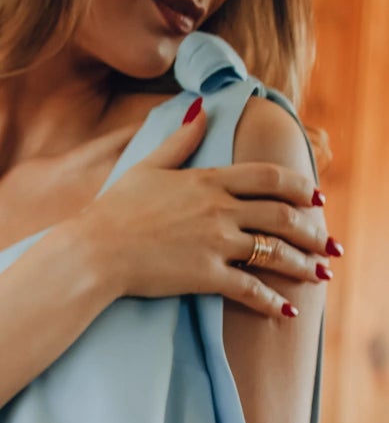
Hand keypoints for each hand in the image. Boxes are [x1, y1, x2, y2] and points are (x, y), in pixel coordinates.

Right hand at [75, 100, 332, 320]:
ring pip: (273, 252)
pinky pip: (249, 289)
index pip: (268, 179)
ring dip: (302, 264)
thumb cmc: (113, 210)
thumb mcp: (148, 165)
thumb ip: (181, 140)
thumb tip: (200, 110)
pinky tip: (286, 311)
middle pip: (281, 215)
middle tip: (327, 241)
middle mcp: (220, 210)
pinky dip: (271, 301)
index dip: (297, 186)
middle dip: (311, 230)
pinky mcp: (205, 277)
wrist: (95, 251)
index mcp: (209, 181)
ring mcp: (216, 244)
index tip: (315, 197)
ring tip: (319, 275)